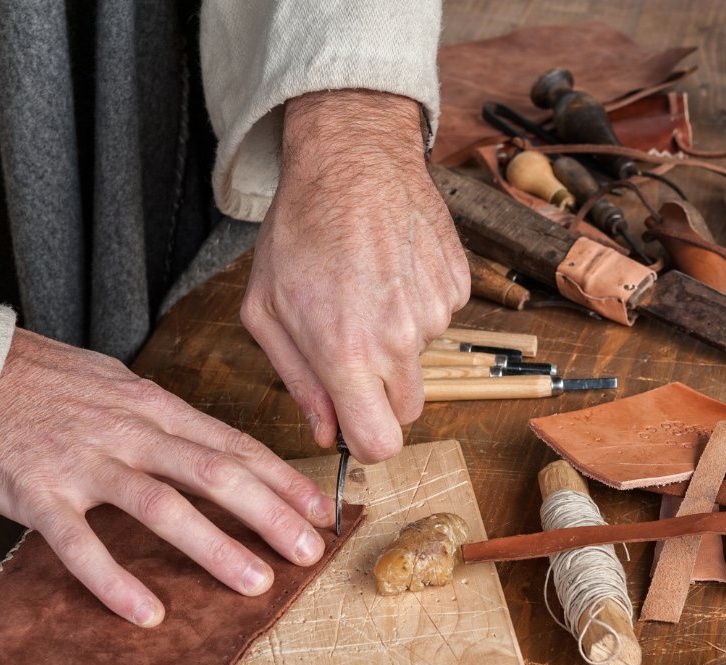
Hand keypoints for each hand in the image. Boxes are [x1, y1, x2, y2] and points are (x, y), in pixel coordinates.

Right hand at [0, 329, 335, 626]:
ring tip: (254, 582)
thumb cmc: (46, 381)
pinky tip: (147, 613)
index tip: (320, 509)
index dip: (281, 478)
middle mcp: (130, 432)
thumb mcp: (118, 385)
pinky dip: (114, 581)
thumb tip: (217, 446)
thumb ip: (166, 418)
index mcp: (154, 407)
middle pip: (214, 472)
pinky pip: (81, 544)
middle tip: (308, 551)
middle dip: (269, 514)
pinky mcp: (39, 493)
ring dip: (214, 546)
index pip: (232, 443)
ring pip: (162, 505)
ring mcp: (86, 462)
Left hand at [241, 89, 468, 464]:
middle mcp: (399, 340)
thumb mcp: (267, 309)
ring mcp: (436, 312)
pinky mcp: (459, 286)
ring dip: (397, 340)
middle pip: (407, 410)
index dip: (365, 441)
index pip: (380, 444)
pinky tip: (391, 268)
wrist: (353, 158)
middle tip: (351, 346)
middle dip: (380, 392)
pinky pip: (440, 318)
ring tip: (366, 288)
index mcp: (347, 353)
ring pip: (422, 359)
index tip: (353, 422)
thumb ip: (297, 380)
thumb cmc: (299, 229)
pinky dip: (417, 304)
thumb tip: (326, 431)